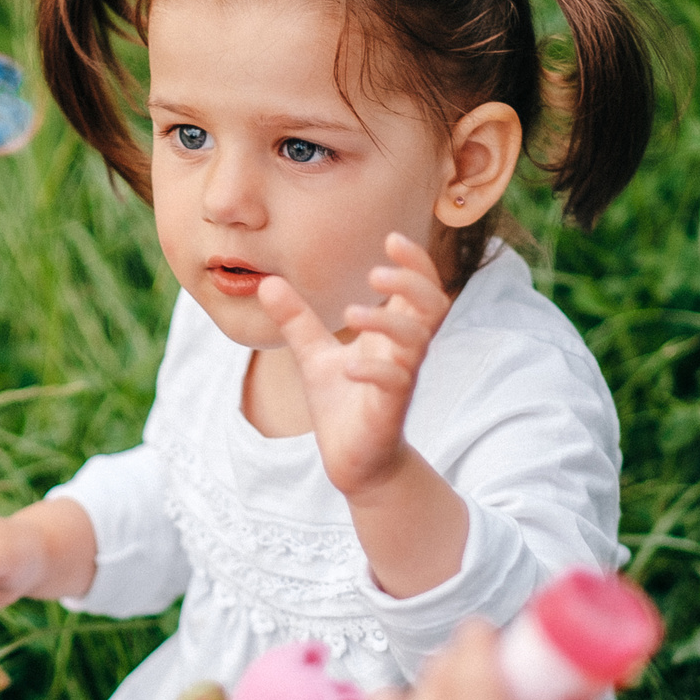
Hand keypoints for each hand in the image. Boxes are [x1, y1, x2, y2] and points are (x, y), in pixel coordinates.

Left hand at [256, 232, 448, 496]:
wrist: (353, 461)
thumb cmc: (342, 404)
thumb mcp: (313, 355)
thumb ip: (297, 320)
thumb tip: (267, 282)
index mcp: (392, 334)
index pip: (420, 288)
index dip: (414, 263)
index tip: (391, 239)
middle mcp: (403, 353)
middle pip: (433, 306)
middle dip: (412, 283)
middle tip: (376, 273)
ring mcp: (400, 380)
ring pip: (417, 342)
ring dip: (387, 321)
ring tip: (350, 312)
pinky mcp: (390, 410)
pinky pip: (395, 384)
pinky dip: (374, 371)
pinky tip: (347, 366)